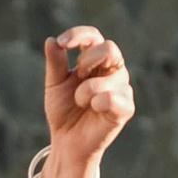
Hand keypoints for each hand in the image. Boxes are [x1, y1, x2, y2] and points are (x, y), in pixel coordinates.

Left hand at [42, 27, 134, 177]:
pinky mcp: (126, 108)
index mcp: (96, 60)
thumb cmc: (64, 111)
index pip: (93, 36)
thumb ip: (55, 63)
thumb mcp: (55, 85)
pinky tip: (93, 109)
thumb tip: (51, 40)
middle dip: (87, 61)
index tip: (62, 43)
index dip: (78, 35)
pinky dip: (96, 103)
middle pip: (109, 48)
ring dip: (85, 91)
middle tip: (77, 76)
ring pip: (108, 77)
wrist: (67, 142)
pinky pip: (112, 97)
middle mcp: (113, 70)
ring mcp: (122, 88)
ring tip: (80, 103)